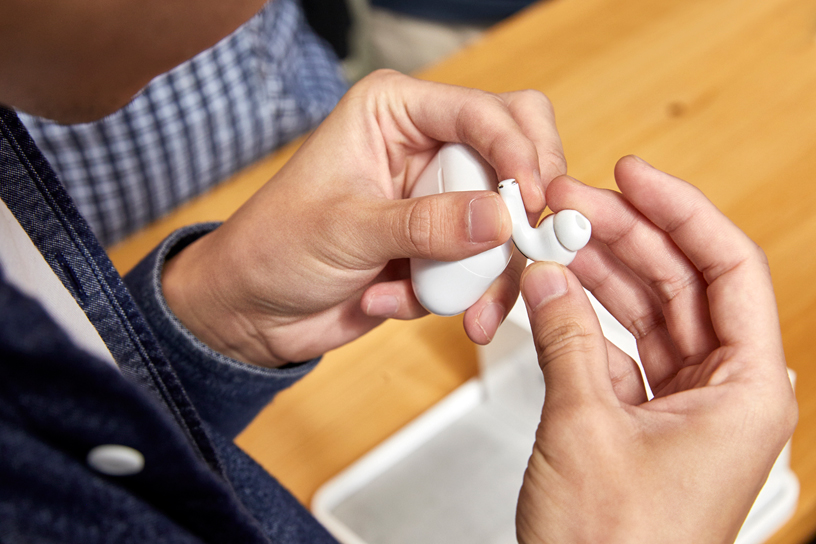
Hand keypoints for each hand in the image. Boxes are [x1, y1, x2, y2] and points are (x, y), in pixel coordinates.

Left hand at [161, 70, 565, 366]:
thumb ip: (426, 224)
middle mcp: (426, 148)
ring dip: (486, 272)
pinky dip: (452, 295)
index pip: (484, 113)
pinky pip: (482, 267)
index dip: (517, 153)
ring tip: (447, 304)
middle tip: (520, 248)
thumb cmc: (275, 246)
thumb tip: (501, 219)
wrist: (252, 310)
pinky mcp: (443, 246)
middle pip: (516, 158)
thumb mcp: (347, 229)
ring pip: (508, 223)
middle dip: (520, 211)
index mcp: (396, 112)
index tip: (529, 203)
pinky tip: (387, 299)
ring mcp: (439, 200)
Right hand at [515, 156, 796, 542]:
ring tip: (555, 236)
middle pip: (681, 283)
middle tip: (572, 202)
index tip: (634, 176)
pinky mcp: (641, 417)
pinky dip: (583, 317)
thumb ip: (565, 339)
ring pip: (646, 311)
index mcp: (747, 390)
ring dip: (599, 272)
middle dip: (626, 235)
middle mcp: (724, 391)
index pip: (727, 268)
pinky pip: (616, 346)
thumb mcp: (585, 426)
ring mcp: (682, 403)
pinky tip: (553, 290)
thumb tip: (547, 278)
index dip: (680, 211)